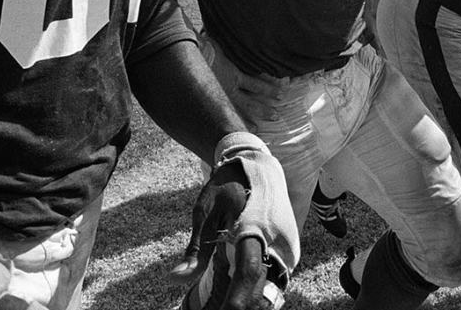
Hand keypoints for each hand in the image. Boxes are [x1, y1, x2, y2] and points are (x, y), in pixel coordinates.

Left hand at [172, 160, 283, 309]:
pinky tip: (241, 299)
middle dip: (241, 305)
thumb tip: (174, 278)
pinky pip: (274, 277)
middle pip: (262, 288)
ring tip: (227, 306)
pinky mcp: (286, 250)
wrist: (256, 165)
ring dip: (251, 301)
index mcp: (254, 230)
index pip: (248, 273)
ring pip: (271, 287)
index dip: (237, 300)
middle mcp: (276, 241)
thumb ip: (196, 249)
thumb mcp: (204, 211)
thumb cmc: (225, 186)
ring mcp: (285, 246)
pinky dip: (257, 291)